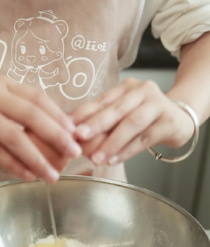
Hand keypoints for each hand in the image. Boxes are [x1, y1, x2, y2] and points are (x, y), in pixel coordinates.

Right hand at [0, 76, 80, 181]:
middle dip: (56, 136)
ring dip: (37, 158)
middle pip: (31, 115)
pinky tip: (29, 175)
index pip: (38, 98)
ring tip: (53, 174)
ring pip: (14, 137)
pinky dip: (14, 165)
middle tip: (74, 152)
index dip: (59, 116)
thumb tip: (53, 130)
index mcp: (3, 84)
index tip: (76, 133)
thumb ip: (18, 107)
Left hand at [72, 78, 194, 165]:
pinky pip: (144, 138)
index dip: (83, 113)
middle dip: (95, 124)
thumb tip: (71, 133)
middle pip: (116, 109)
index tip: (67, 126)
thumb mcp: (124, 113)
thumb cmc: (146, 118)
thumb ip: (103, 120)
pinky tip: (114, 160)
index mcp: (126, 87)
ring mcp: (157, 105)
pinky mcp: (168, 122)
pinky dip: (127, 150)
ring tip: (96, 158)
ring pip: (132, 123)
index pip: (102, 100)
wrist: (180, 119)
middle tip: (78, 137)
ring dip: (112, 142)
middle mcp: (142, 91)